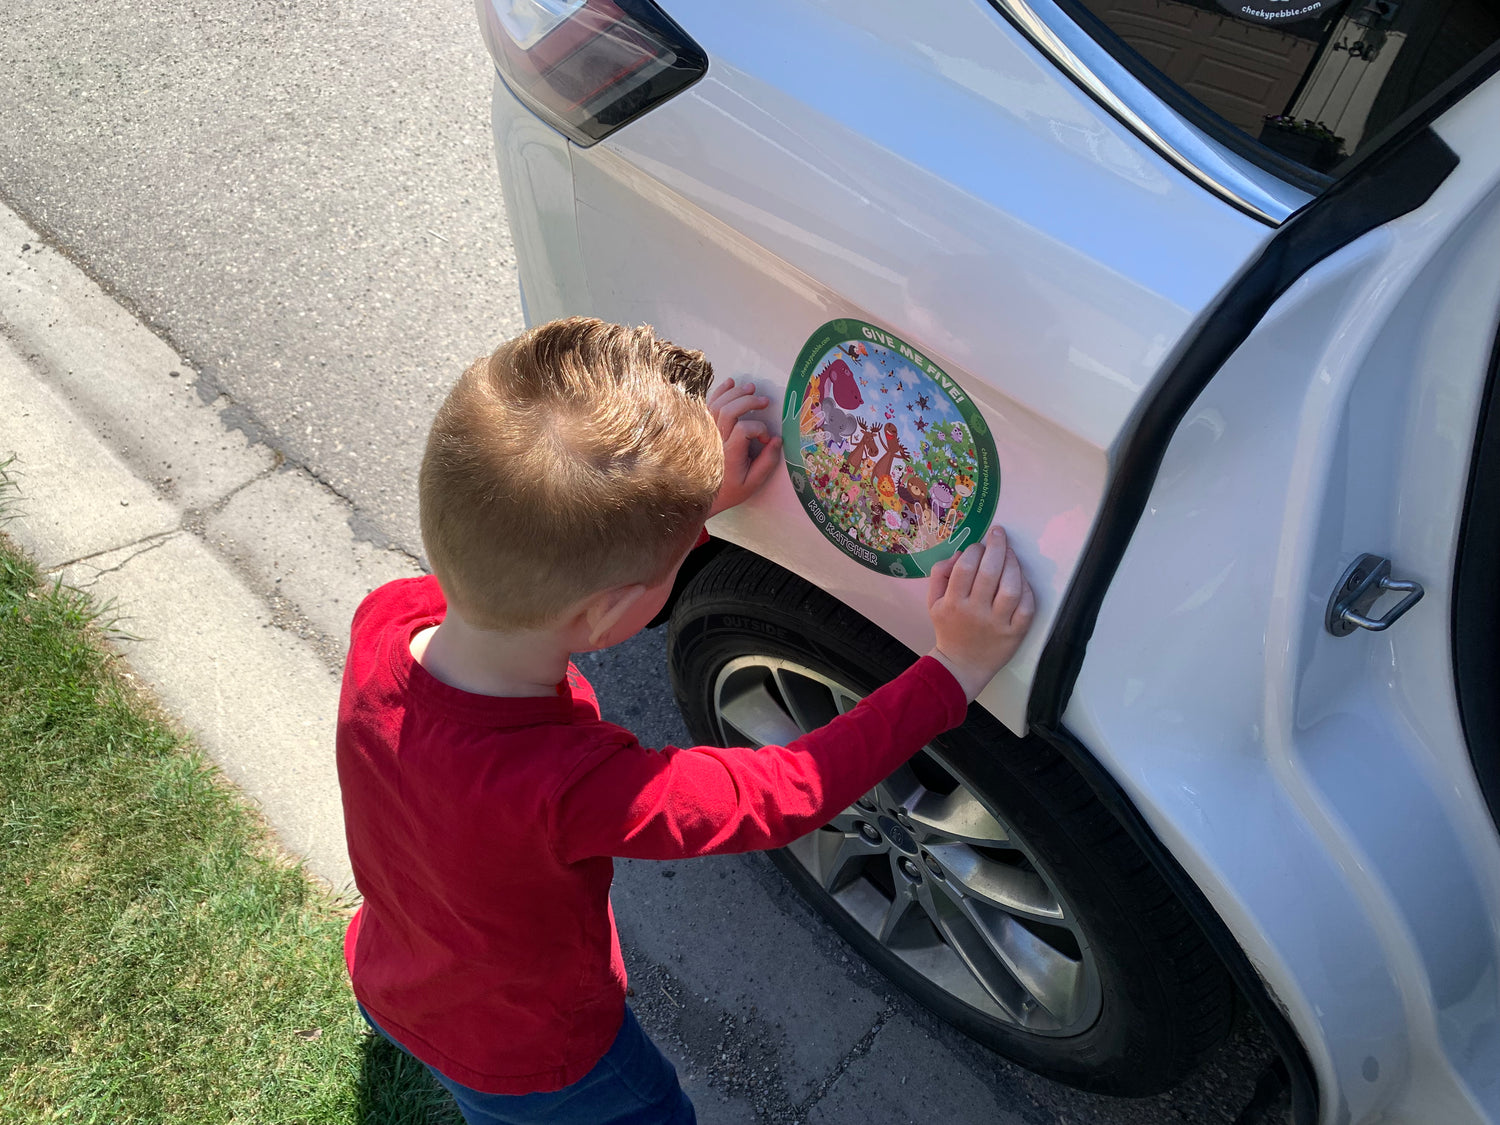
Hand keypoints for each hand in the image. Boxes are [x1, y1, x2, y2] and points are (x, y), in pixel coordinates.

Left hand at [707, 378, 782, 517]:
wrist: (701, 495)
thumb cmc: (730, 490)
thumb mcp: (753, 483)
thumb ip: (767, 462)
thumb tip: (777, 440)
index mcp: (728, 455)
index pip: (744, 429)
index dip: (759, 429)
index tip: (767, 439)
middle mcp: (715, 440)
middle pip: (729, 411)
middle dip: (749, 402)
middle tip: (764, 401)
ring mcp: (706, 432)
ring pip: (718, 405)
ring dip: (736, 393)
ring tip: (751, 389)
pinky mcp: (702, 428)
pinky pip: (708, 405)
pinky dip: (720, 392)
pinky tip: (731, 383)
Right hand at [925, 526, 1034, 700]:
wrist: (962, 665)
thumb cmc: (948, 629)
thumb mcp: (933, 602)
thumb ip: (940, 574)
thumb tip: (959, 553)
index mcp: (954, 602)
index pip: (966, 567)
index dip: (975, 550)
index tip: (979, 544)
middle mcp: (976, 612)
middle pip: (990, 572)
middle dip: (997, 546)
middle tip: (999, 534)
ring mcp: (998, 623)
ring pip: (1011, 588)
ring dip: (1014, 565)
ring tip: (1011, 553)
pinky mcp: (1015, 633)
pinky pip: (1027, 607)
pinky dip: (1027, 589)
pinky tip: (1022, 579)